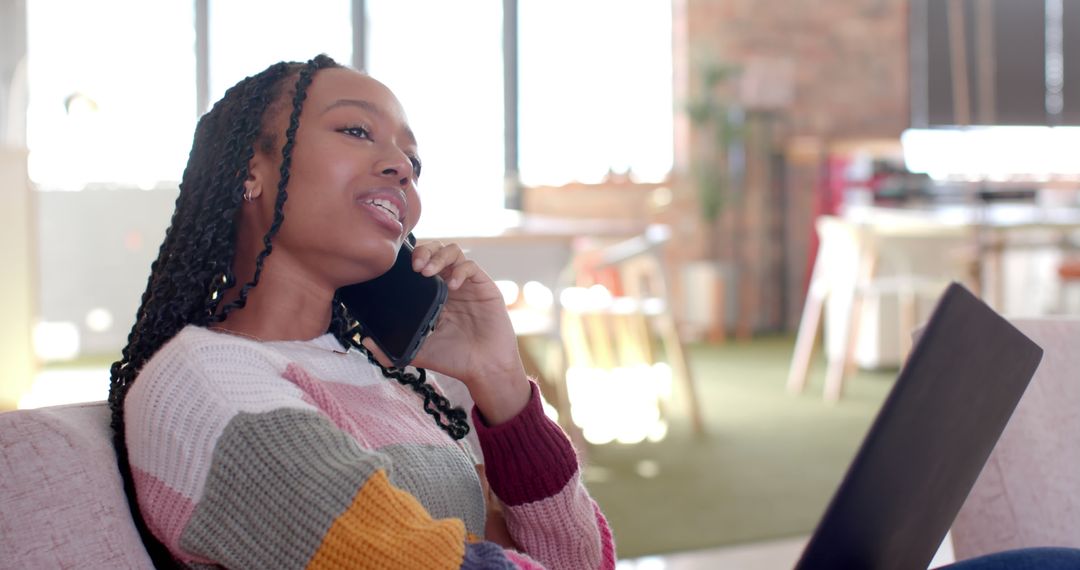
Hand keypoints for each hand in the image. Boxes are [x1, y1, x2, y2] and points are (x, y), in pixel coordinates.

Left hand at [364, 241, 529, 423]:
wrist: (484, 369)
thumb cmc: (453, 359)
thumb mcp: (417, 353)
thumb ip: (391, 348)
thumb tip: (365, 340)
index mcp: (432, 295)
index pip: (419, 263)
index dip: (409, 258)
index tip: (399, 268)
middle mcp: (448, 284)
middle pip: (435, 249)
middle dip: (423, 251)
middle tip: (415, 266)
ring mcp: (466, 284)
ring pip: (453, 251)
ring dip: (439, 256)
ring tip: (429, 271)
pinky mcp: (484, 286)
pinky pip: (471, 266)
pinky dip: (460, 270)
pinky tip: (453, 286)